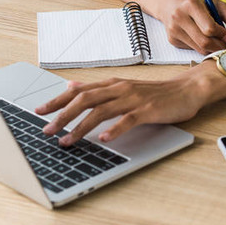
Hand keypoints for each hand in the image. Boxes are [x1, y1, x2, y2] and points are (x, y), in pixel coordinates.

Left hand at [35, 64, 225, 145]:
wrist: (187, 90)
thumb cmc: (154, 93)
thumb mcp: (122, 87)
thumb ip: (97, 89)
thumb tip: (71, 86)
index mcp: (111, 84)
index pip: (78, 91)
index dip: (57, 100)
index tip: (39, 111)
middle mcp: (119, 88)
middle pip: (84, 100)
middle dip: (62, 115)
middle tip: (46, 130)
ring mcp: (133, 99)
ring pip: (101, 111)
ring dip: (81, 127)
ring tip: (67, 140)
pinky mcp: (147, 110)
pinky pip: (128, 120)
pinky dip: (115, 129)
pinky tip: (104, 139)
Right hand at [158, 0, 225, 54]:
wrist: (170, 3)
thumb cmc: (197, 3)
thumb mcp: (217, 4)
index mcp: (191, 4)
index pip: (209, 28)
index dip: (222, 34)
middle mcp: (179, 17)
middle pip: (204, 42)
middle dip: (218, 45)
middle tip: (225, 44)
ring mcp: (174, 30)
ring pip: (199, 48)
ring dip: (211, 48)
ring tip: (215, 40)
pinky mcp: (172, 40)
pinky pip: (192, 49)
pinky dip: (201, 47)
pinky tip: (200, 37)